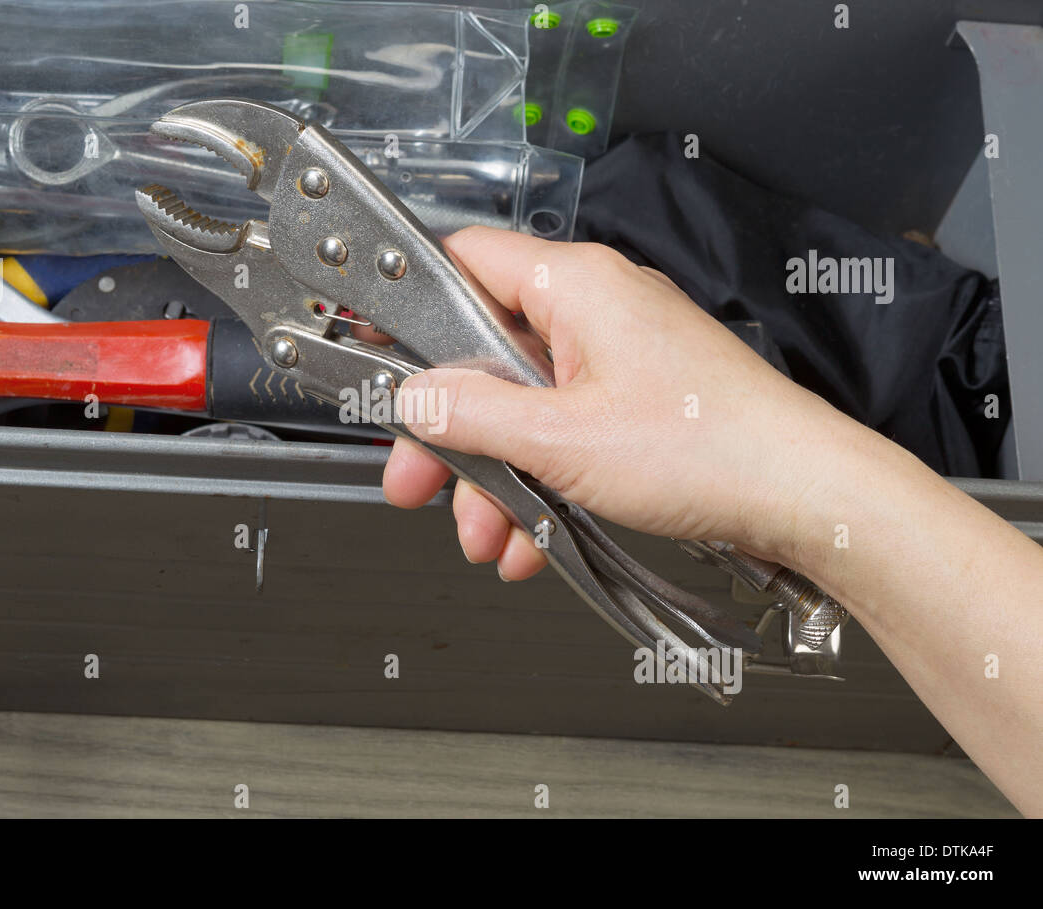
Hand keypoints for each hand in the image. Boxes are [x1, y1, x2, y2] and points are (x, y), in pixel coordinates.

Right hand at [382, 226, 860, 579]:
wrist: (807, 499)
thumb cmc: (715, 448)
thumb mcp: (563, 439)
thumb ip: (473, 414)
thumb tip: (414, 399)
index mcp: (577, 286)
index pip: (464, 262)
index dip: (409, 306)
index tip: (373, 351)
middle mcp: (596, 310)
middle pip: (483, 354)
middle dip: (449, 430)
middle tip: (416, 477)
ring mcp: (617, 359)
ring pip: (520, 406)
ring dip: (493, 474)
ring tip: (486, 532)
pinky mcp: (635, 403)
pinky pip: (561, 433)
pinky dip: (538, 483)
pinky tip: (531, 537)